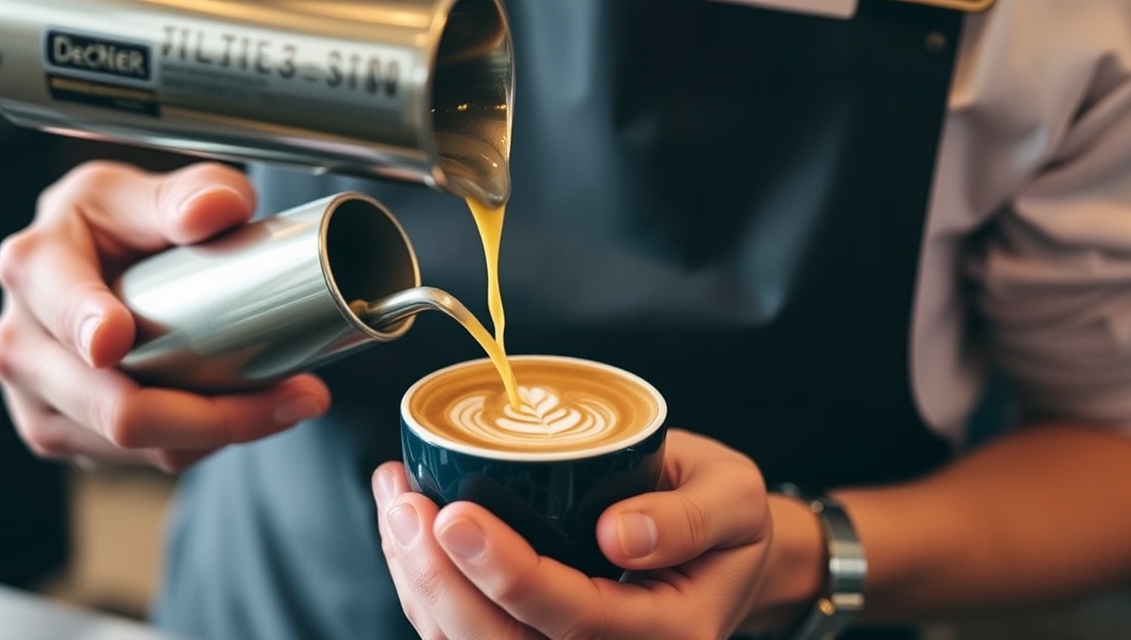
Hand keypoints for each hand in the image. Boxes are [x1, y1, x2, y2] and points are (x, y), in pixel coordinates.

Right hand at [0, 161, 330, 471]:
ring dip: (220, 434)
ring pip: (136, 447)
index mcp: (34, 266)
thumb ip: (190, 191)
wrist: (92, 264)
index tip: (118, 340)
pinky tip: (236, 412)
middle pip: (116, 409)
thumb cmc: (118, 225)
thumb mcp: (146, 191)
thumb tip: (216, 209)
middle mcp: (19, 341)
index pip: (60, 309)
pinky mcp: (63, 433)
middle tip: (300, 394)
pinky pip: (140, 460)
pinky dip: (198, 443)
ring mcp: (36, 398)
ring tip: (285, 400)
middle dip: (217, 414)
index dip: (87, 327)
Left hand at [372, 428, 772, 638]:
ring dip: (417, 579)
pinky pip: (462, 632)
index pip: (575, 617)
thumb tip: (620, 533)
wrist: (722, 553)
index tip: (458, 517)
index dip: (509, 574)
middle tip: (406, 504)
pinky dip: (421, 582)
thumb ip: (690, 516)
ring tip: (395, 499)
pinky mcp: (530, 637)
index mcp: (669, 632)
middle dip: (439, 580)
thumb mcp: (736, 499)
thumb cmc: (726, 523)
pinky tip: (404, 522)